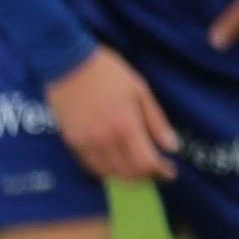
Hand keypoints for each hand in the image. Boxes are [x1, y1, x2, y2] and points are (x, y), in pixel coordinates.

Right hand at [42, 44, 177, 184]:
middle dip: (145, 176)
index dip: (161, 172)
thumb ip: (156, 121)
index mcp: (126, 126)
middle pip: (129, 174)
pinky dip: (105, 169)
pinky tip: (113, 160)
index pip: (147, 163)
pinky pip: (91, 166)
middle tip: (153, 169)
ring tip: (133, 166)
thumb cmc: (109, 72)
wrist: (67, 62)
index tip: (169, 172)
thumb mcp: (140, 91)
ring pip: (109, 174)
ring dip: (125, 174)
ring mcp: (86, 143)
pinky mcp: (72, 142)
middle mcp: (106, 141)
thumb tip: (171, 147)